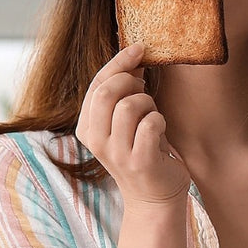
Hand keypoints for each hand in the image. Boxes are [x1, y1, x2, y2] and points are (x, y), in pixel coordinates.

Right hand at [76, 44, 189, 207]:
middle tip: (145, 89)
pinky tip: (160, 133)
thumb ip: (123, 94)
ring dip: (149, 104)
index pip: (96, 85)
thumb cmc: (143, 152)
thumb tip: (134, 56)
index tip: (139, 49)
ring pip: (130, 106)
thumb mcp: (125, 122)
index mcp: (86, 128)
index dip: (118, 62)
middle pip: (107, 92)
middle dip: (131, 81)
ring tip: (152, 117)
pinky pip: (151, 124)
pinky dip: (160, 121)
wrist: (154, 198)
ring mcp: (116, 154)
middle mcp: (96, 141)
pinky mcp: (139, 162)